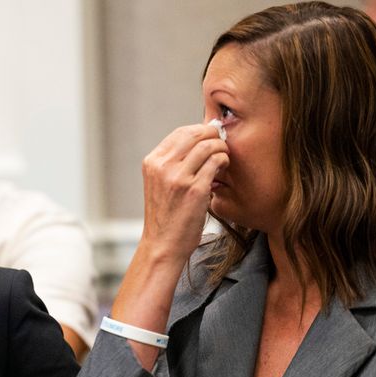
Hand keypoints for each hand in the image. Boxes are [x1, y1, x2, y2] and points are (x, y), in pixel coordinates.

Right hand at [139, 123, 228, 262]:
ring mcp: (178, 177)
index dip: (200, 131)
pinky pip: (216, 161)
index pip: (180, 133)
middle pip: (195, 134)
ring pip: (208, 145)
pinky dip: (224, 160)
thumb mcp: (159, 184)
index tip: (210, 137)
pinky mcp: (194, 189)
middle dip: (213, 135)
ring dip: (221, 147)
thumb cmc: (166, 217)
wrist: (163, 245)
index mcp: (152, 162)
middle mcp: (162, 167)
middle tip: (222, 143)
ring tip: (224, 157)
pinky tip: (223, 168)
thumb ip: (172, 164)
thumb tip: (198, 142)